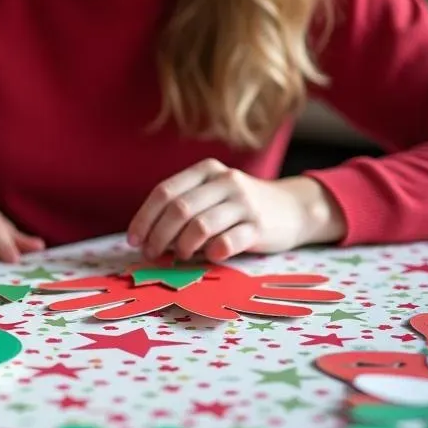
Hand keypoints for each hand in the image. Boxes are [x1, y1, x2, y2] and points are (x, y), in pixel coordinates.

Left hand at [127, 159, 345, 261]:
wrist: (293, 208)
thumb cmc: (239, 206)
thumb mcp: (211, 195)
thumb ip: (185, 207)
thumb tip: (149, 237)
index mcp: (205, 170)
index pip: (164, 192)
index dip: (144, 217)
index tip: (134, 240)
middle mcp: (224, 181)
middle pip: (178, 209)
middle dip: (158, 235)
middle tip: (152, 254)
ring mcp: (244, 202)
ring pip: (200, 225)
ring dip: (182, 246)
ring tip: (179, 256)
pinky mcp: (260, 225)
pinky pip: (229, 240)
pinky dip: (213, 252)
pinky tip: (209, 257)